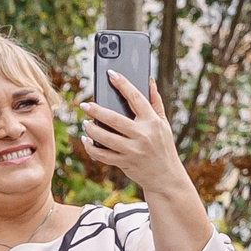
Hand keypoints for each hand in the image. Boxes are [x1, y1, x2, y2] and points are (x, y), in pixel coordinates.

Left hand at [79, 75, 191, 193]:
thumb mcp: (164, 124)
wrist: (166, 176)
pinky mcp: (124, 163)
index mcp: (152, 121)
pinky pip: (102, 155)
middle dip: (96, 110)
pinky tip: (86, 141)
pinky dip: (91, 148)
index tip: (111, 74)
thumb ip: (155, 103)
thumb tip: (149, 81)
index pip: (136, 98)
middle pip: (114, 119)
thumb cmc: (163, 146)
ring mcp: (133, 150)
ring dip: (91, 130)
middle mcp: (143, 134)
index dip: (123, 84)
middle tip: (84, 105)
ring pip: (105, 138)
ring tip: (84, 123)